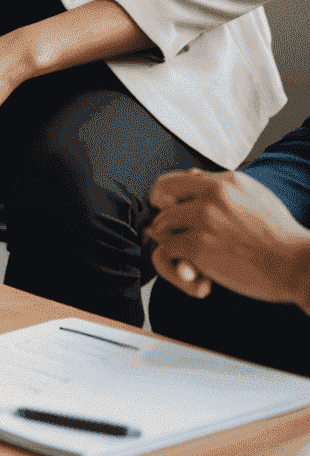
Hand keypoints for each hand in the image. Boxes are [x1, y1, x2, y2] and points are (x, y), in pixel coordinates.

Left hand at [147, 169, 309, 307]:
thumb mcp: (251, 195)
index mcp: (220, 184)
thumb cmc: (279, 234)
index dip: (163, 198)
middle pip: (160, 206)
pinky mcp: (198, 248)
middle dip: (168, 225)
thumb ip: (217, 184)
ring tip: (191, 260)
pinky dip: (176, 269)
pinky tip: (201, 279)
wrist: (298, 264)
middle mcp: (208, 199)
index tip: (166, 210)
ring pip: (159, 228)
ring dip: (172, 246)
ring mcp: (201, 222)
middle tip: (184, 240)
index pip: (169, 182)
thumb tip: (190, 176)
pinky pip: (165, 252)